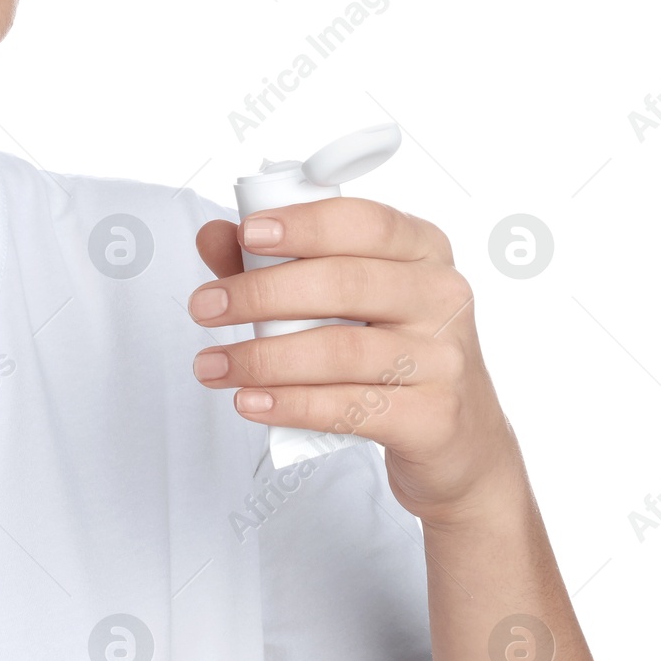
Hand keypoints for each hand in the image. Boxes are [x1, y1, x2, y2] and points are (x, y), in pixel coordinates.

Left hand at [191, 201, 524, 524]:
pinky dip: (290, 404)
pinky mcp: (434, 416)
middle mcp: (442, 295)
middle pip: (344, 284)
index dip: (303, 225)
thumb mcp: (342, 299)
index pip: (364, 222)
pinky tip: (249, 401)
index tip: (246, 233)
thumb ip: (272, 262)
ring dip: (262, 358)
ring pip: (340, 350)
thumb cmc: (385, 349)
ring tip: (211, 365)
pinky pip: (349, 407)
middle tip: (204, 307)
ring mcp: (443, 358)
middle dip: (261, 294)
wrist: (456, 439)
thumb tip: (212, 235)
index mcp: (422, 249)